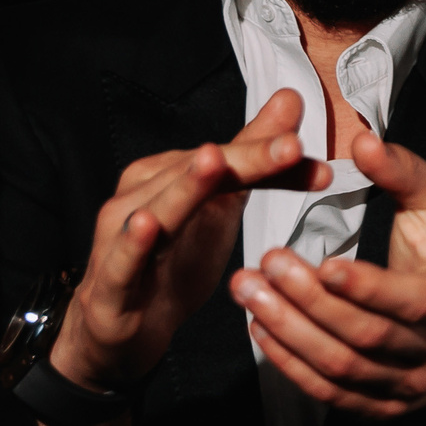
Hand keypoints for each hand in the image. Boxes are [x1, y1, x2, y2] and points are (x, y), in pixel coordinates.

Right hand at [51, 89, 325, 391]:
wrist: (127, 326)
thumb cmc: (174, 258)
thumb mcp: (223, 205)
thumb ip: (255, 157)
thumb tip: (291, 98)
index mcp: (167, 175)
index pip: (228, 159)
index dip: (272, 155)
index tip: (316, 153)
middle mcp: (140, 197)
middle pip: (197, 175)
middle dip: (245, 160)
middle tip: (291, 146)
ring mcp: (119, 238)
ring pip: (157, 209)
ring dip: (185, 187)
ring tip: (214, 161)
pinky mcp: (110, 282)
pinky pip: (121, 260)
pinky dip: (132, 244)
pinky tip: (146, 225)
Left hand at [231, 133, 425, 417]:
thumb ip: (404, 174)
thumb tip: (364, 141)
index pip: (410, 301)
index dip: (365, 286)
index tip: (321, 262)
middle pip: (363, 334)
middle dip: (309, 301)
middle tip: (264, 264)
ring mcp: (404, 385)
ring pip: (340, 366)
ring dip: (287, 330)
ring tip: (247, 291)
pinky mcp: (378, 407)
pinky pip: (328, 391)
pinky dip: (289, 361)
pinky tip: (260, 328)